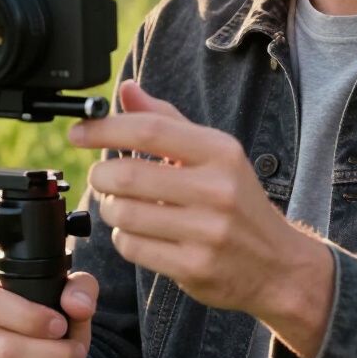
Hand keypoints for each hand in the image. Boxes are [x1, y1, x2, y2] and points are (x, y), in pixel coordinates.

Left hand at [68, 80, 332, 357]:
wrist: (277, 264)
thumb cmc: (237, 201)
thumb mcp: (214, 154)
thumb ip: (166, 120)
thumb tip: (127, 90)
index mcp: (221, 152)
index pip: (149, 130)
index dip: (104, 129)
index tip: (79, 133)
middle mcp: (217, 189)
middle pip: (128, 174)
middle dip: (101, 174)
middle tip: (102, 176)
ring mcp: (207, 231)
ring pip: (124, 213)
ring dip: (111, 207)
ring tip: (123, 205)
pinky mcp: (193, 267)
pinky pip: (131, 246)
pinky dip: (124, 237)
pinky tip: (140, 232)